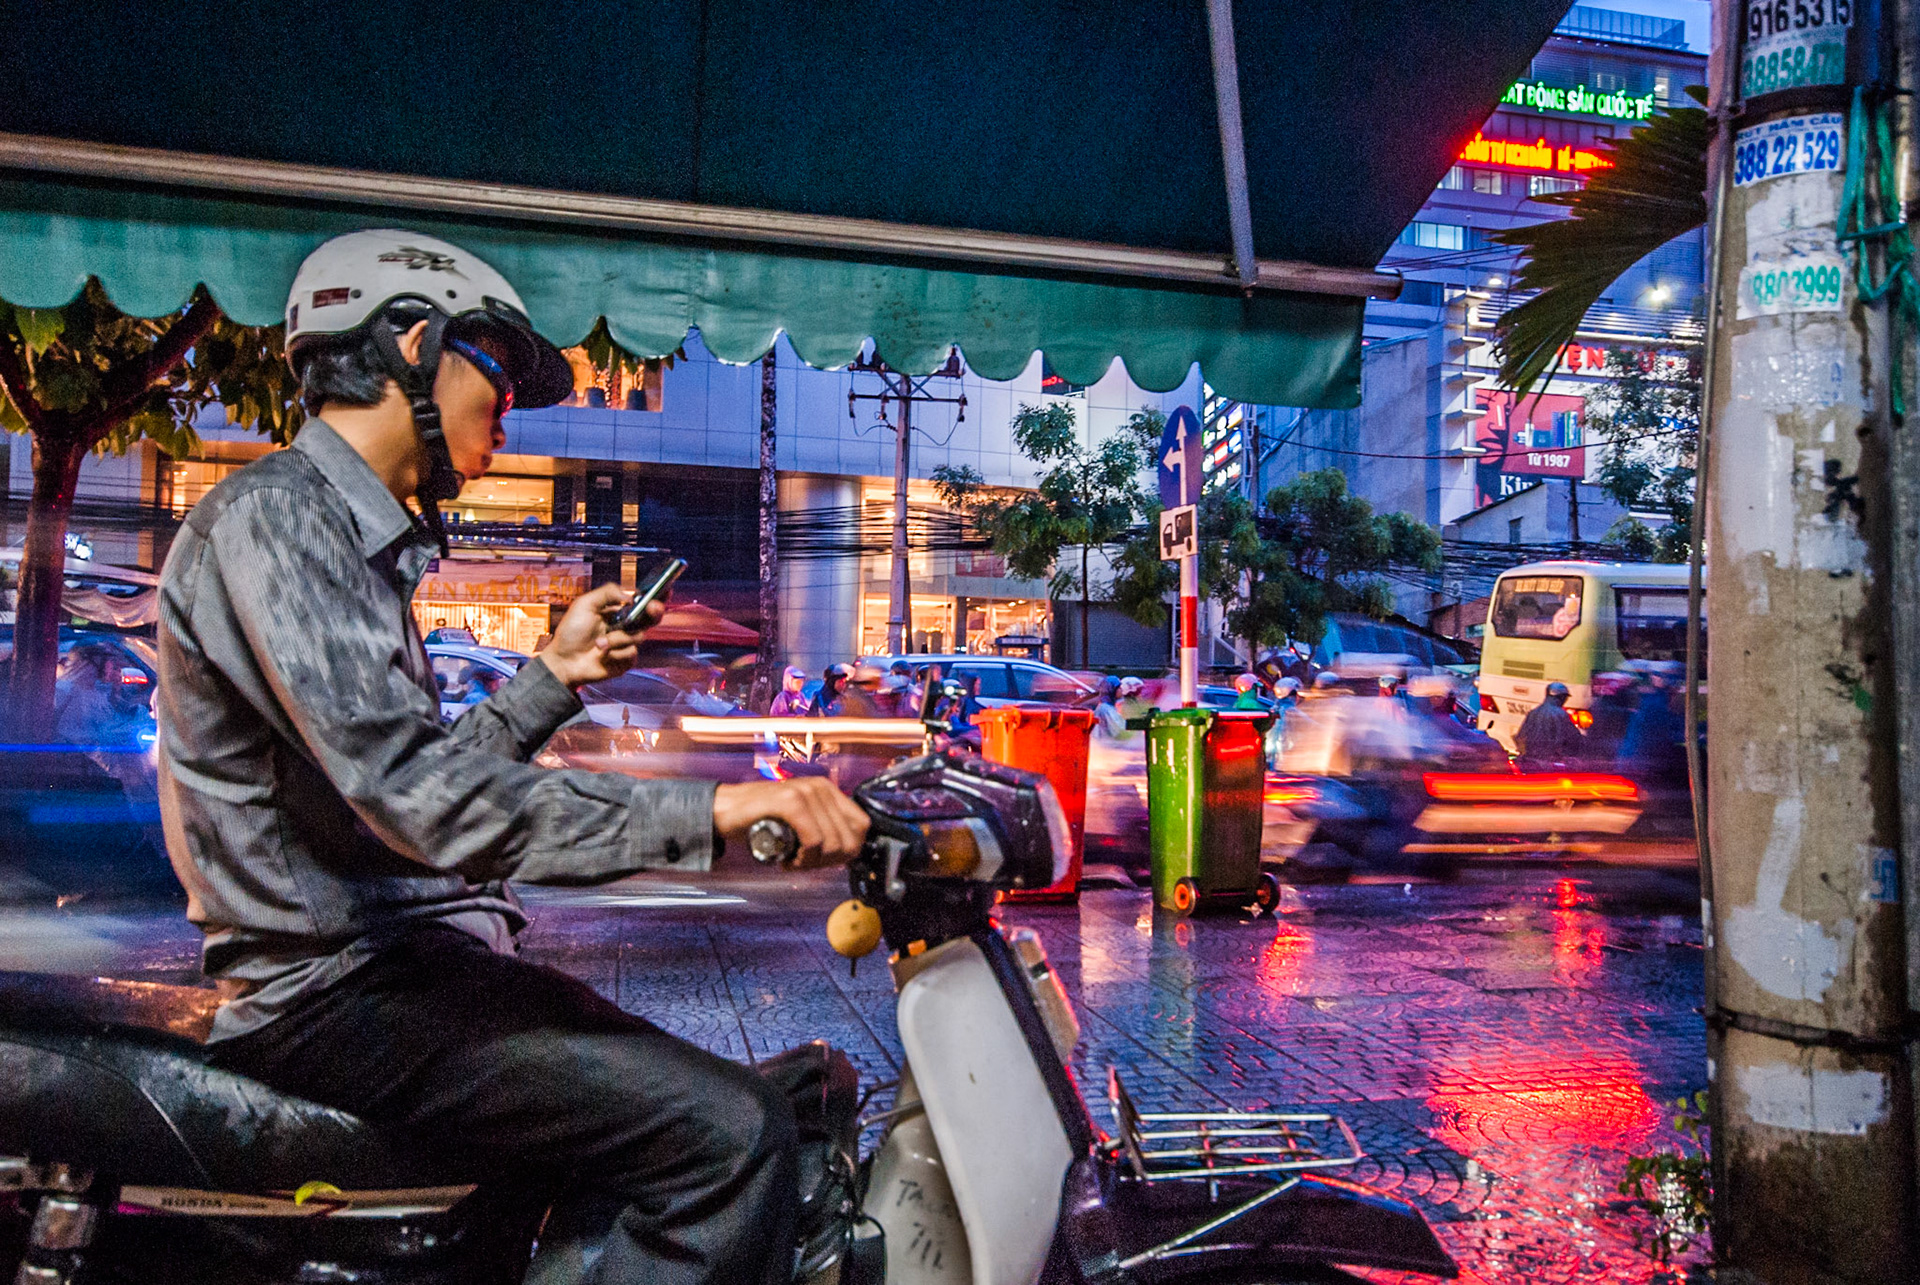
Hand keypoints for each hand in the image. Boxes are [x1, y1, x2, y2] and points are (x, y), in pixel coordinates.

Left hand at [536, 583, 664, 689]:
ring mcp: (627, 643)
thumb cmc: (572, 632)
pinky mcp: (626, 660)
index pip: (641, 601)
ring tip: (599, 643)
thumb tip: (630, 596)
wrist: (564, 661)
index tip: (665, 589)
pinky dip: (616, 653)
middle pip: (651, 617)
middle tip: (652, 608)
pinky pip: (631, 653)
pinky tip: (602, 655)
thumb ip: (607, 593)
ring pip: (638, 636)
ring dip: (618, 639)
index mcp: (618, 610)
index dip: (655, 595)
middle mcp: (626, 625)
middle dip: (654, 611)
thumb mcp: (585, 604)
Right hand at [712, 777, 868, 869]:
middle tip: (805, 864)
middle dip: (830, 861)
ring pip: (832, 843)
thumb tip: (850, 851)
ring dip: (813, 863)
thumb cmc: (762, 819)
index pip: (862, 826)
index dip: (849, 850)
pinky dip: (803, 858)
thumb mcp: (801, 820)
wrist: (725, 810)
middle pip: (850, 839)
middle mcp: (820, 787)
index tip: (826, 861)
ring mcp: (806, 791)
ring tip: (794, 862)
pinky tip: (788, 861)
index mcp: (828, 790)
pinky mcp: (790, 801)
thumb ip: (823, 827)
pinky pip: (814, 840)